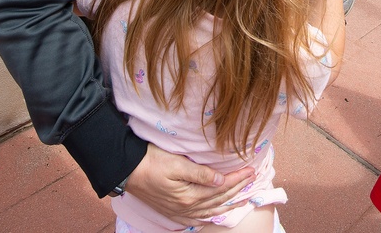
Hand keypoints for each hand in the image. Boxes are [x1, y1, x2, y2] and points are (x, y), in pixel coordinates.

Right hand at [124, 144, 255, 224]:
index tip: (251, 171)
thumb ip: (201, 174)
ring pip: (209, 211)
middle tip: (252, 179)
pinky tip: (214, 215)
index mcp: (189, 195)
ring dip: (227, 204)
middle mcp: (186, 207)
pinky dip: (208, 217)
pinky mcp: (172, 211)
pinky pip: (194, 219)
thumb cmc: (152, 162)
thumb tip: (221, 181)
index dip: (237, 179)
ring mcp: (178, 211)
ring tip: (242, 199)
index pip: (221, 188)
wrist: (128, 171)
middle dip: (237, 189)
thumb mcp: (177, 164)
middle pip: (218, 200)